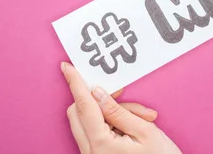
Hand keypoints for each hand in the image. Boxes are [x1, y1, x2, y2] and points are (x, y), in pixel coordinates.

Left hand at [61, 62, 181, 153]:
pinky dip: (109, 124)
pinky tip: (133, 126)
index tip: (67, 66)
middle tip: (122, 93)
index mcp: (101, 145)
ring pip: (87, 122)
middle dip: (96, 98)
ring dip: (108, 113)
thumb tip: (97, 93)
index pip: (83, 106)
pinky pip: (95, 133)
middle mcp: (91, 153)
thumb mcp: (145, 131)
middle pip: (78, 113)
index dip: (75, 83)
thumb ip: (118, 110)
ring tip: (141, 118)